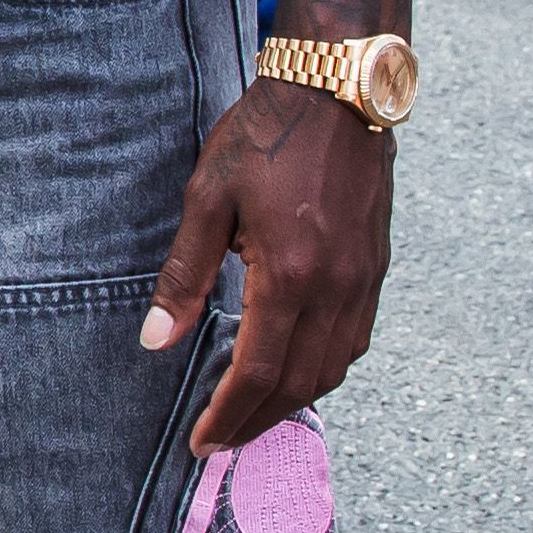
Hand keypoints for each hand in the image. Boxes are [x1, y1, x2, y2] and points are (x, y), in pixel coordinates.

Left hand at [140, 80, 397, 450]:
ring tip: (251, 415)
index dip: (227, 415)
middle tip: (220, 442)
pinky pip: (354, 339)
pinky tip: (295, 370)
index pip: (257, 372)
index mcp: (291, 275)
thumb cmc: (266, 135)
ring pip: (333, 368)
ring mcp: (364, 280)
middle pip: (299, 383)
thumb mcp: (209, 198)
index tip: (202, 443)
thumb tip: (155, 339)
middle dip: (257, 422)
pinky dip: (323, 369)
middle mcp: (336, 288)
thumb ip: (185, 274)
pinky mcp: (377, 267)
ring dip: (292, 401)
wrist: (337, 89)